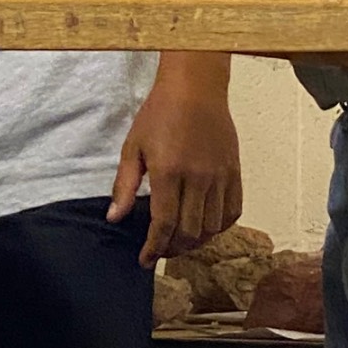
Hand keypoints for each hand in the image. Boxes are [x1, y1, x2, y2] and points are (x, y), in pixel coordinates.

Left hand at [110, 56, 241, 266]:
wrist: (195, 87)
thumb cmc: (159, 113)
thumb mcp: (133, 147)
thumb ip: (124, 185)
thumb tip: (114, 218)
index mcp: (169, 172)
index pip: (164, 225)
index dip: (153, 248)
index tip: (145, 259)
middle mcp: (198, 178)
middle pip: (189, 231)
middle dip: (173, 249)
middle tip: (161, 250)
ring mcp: (220, 175)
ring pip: (212, 226)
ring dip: (195, 241)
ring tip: (181, 240)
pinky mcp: (234, 171)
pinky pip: (233, 210)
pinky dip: (220, 226)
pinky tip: (205, 225)